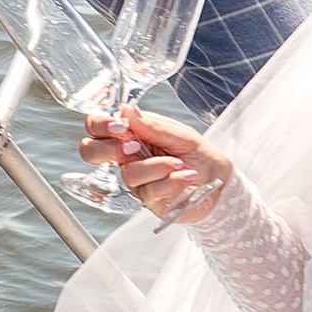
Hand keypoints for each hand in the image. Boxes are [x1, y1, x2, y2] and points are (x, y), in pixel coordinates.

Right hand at [83, 107, 231, 228]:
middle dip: (109, 149)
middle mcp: (129, 157)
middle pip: (91, 151)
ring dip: (157, 166)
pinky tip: (186, 177)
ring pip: (128, 173)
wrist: (221, 183)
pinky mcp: (148, 200)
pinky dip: (171, 182)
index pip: (98, 126)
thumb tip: (126, 111)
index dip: (99, 125)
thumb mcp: (181, 134)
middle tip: (135, 147)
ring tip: (180, 164)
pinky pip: (149, 191)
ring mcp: (136, 180)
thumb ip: (153, 126)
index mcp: (133, 134)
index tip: (119, 126)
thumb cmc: (200, 154)